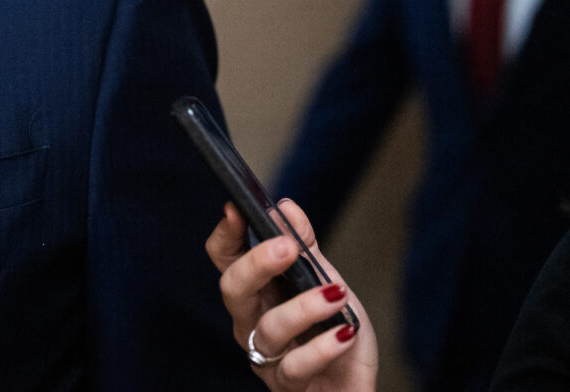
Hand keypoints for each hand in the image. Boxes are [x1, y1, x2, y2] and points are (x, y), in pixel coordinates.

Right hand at [205, 199, 378, 391]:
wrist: (355, 384)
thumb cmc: (335, 334)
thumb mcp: (326, 283)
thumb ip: (305, 249)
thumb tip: (286, 207)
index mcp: (256, 293)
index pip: (226, 259)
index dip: (226, 234)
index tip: (236, 209)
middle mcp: (252, 322)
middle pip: (233, 289)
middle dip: (256, 264)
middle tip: (285, 248)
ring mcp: (267, 356)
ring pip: (268, 328)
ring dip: (303, 307)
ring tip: (336, 293)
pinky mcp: (287, 384)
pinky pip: (295, 365)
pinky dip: (322, 347)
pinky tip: (344, 332)